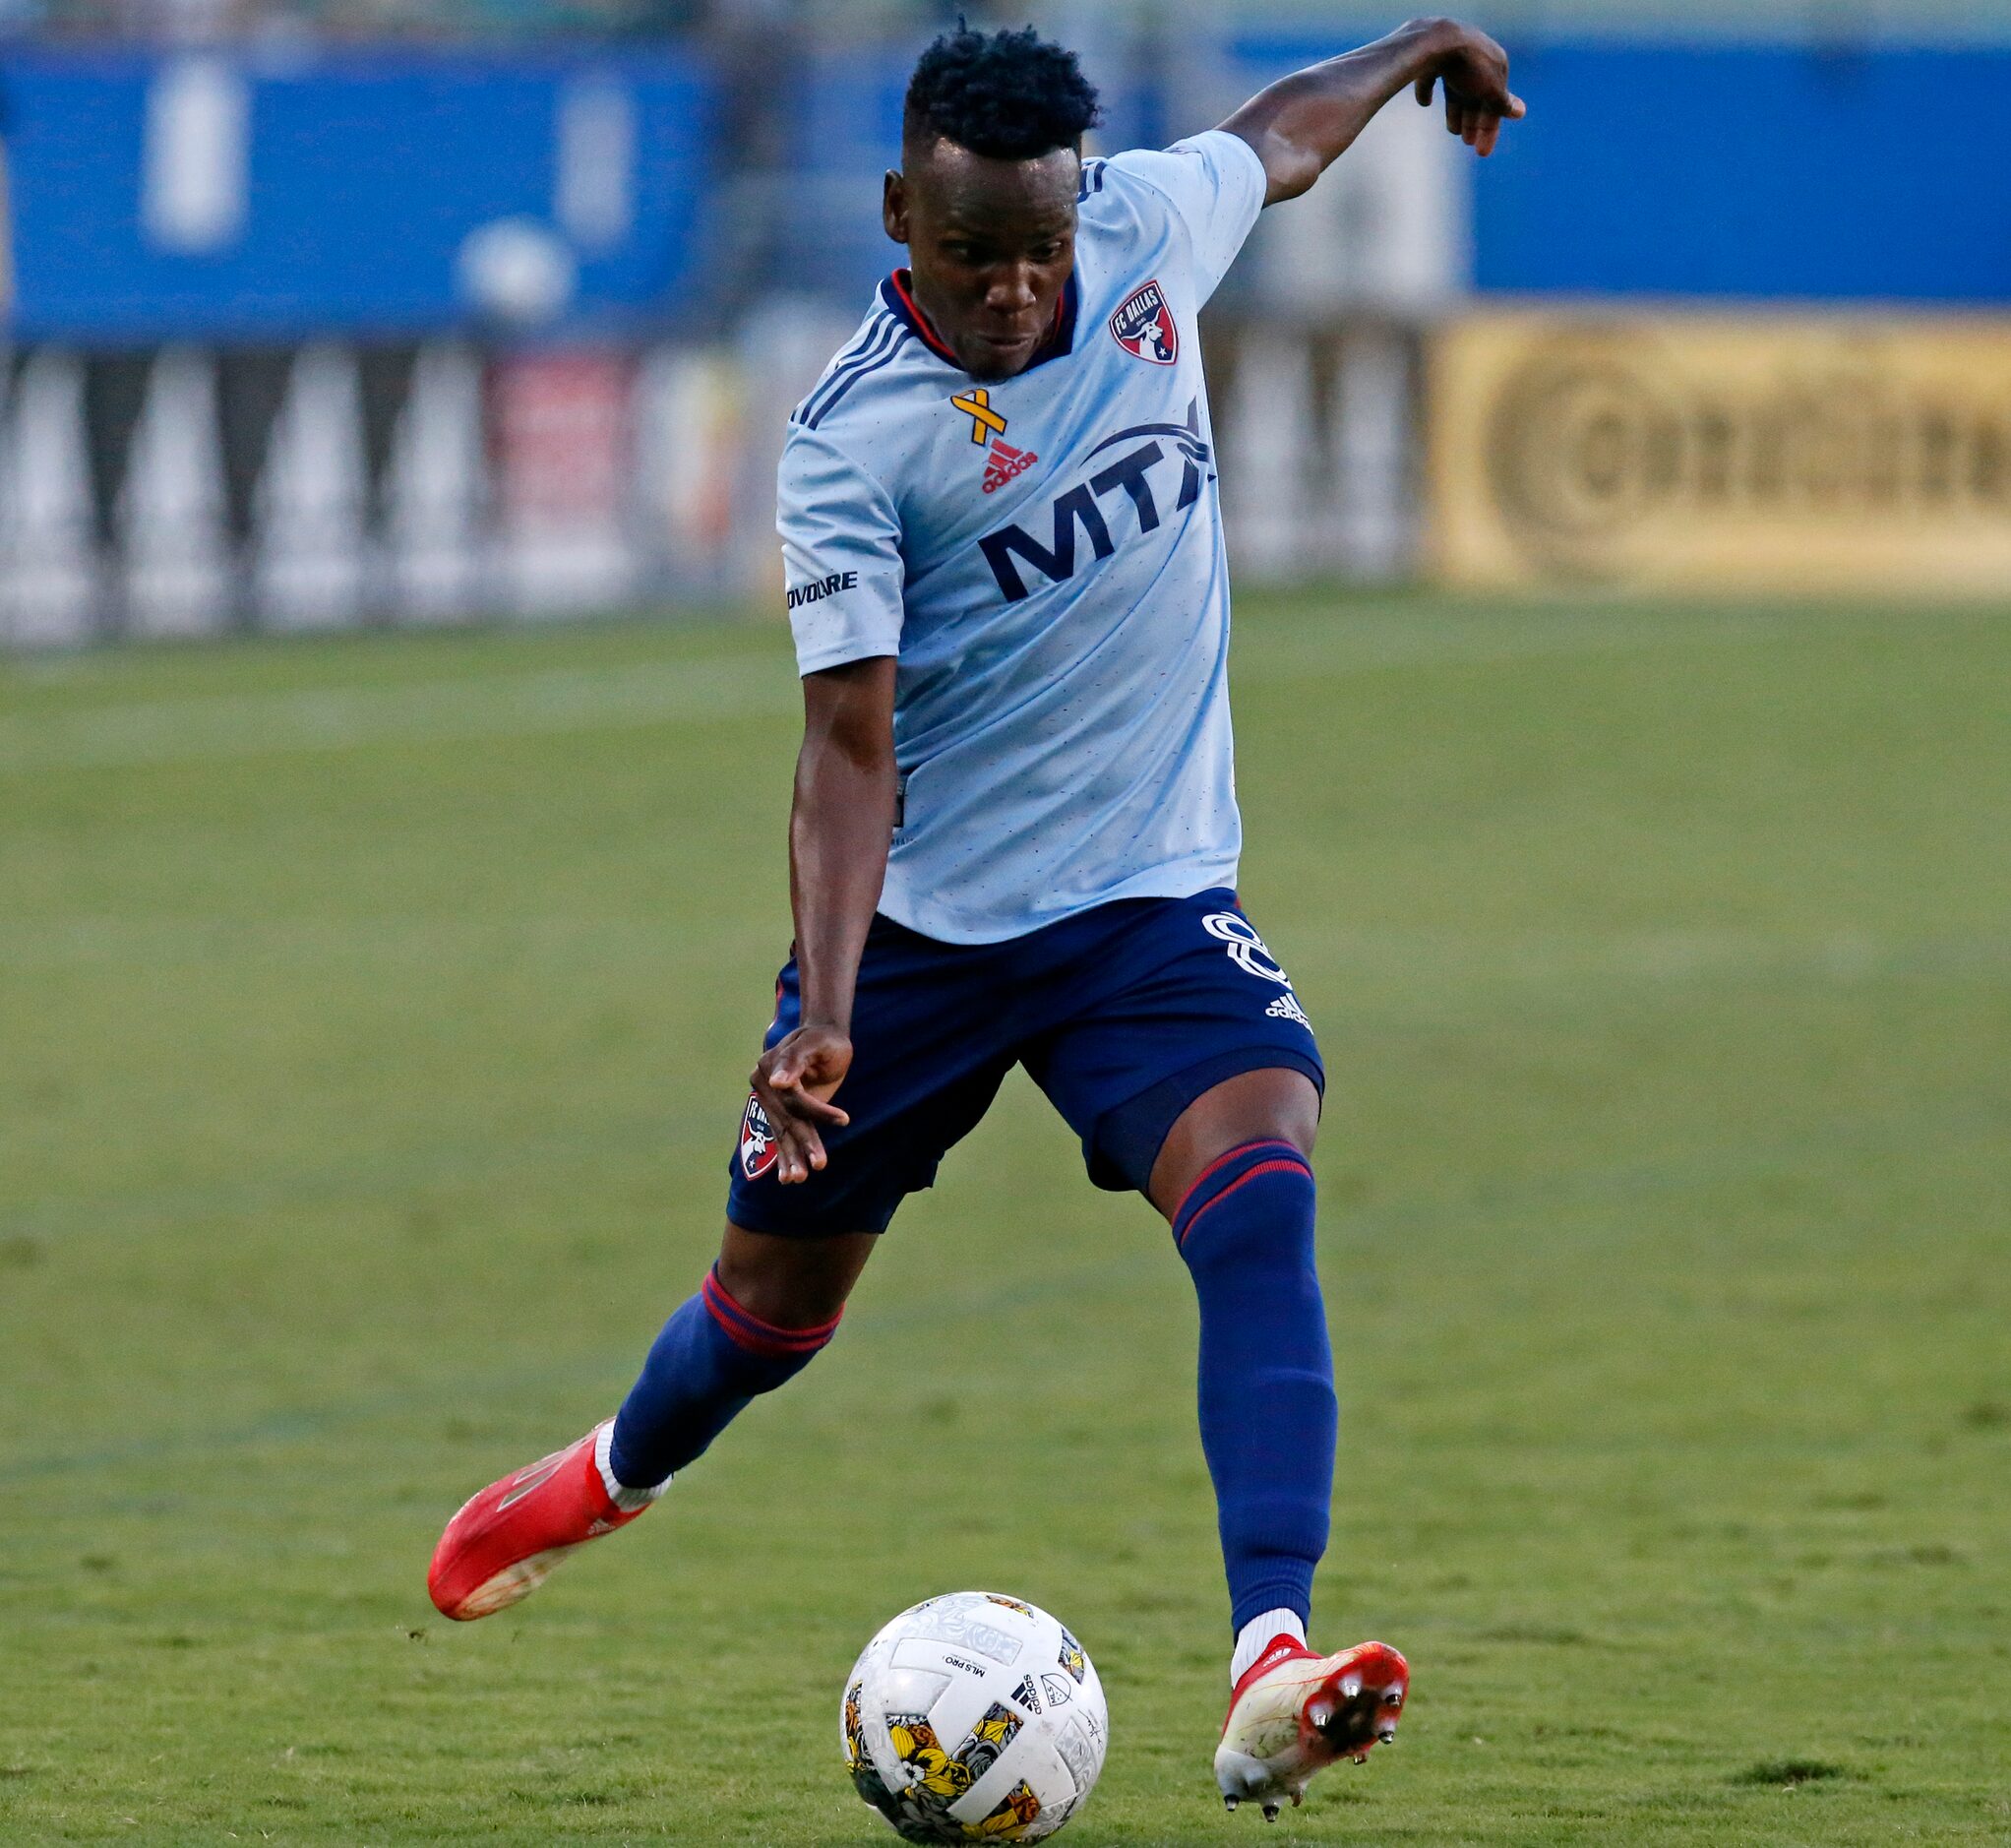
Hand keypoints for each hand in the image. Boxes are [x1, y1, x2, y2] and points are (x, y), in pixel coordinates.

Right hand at [751, 1024, 853, 1184]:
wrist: (822, 1038)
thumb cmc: (824, 1039)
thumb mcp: (815, 1042)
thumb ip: (795, 1060)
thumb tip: (777, 1083)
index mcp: (769, 1065)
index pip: (793, 1096)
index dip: (818, 1110)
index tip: (844, 1119)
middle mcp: (764, 1084)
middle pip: (787, 1117)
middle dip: (804, 1142)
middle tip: (819, 1164)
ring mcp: (768, 1100)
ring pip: (782, 1132)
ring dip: (790, 1158)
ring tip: (798, 1179)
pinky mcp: (778, 1112)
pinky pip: (781, 1136)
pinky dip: (785, 1157)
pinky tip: (787, 1177)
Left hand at [1409, 19, 1524, 155]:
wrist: (1437, 40)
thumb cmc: (1469, 66)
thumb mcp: (1490, 88)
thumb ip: (1502, 103)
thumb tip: (1521, 112)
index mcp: (1494, 64)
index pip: (1496, 102)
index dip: (1490, 128)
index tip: (1482, 152)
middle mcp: (1474, 59)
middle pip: (1475, 96)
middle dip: (1473, 121)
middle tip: (1467, 142)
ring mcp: (1451, 56)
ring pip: (1455, 88)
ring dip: (1455, 111)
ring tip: (1452, 130)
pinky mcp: (1428, 57)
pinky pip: (1429, 76)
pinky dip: (1428, 90)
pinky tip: (1425, 102)